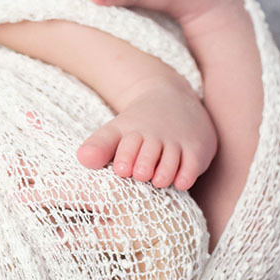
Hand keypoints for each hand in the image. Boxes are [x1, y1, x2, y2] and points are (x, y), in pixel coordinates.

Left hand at [76, 75, 216, 191]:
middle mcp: (155, 136)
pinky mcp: (196, 148)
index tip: (123, 170)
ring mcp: (177, 142)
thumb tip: (83, 159)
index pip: (126, 148)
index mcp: (132, 132)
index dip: (125, 159)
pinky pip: (192, 166)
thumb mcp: (116, 131)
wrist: (173, 98)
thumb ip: (98, 146)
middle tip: (141, 175)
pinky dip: (185, 176)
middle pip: (147, 159)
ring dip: (162, 176)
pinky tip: (178, 182)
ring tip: (157, 180)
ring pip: (170, 164)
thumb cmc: (139, 125)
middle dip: (143, 169)